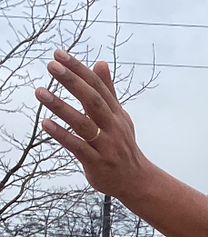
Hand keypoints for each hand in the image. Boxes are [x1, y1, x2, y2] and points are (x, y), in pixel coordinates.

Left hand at [35, 51, 149, 197]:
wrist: (136, 181)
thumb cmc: (122, 146)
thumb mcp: (119, 117)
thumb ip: (108, 91)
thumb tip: (101, 63)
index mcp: (116, 114)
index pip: (98, 87)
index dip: (80, 70)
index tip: (59, 55)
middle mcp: (113, 127)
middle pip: (93, 101)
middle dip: (73, 82)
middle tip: (51, 66)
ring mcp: (106, 145)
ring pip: (83, 124)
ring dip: (61, 107)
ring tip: (40, 92)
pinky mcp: (97, 162)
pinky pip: (78, 147)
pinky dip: (63, 135)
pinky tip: (46, 124)